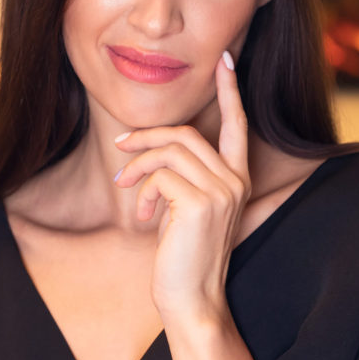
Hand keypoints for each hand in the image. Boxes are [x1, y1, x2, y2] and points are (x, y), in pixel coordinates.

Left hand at [114, 53, 249, 324]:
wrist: (193, 299)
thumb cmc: (186, 255)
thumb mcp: (187, 209)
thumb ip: (183, 177)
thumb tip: (151, 150)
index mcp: (238, 178)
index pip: (238, 125)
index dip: (231, 91)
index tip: (226, 60)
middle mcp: (235, 180)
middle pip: (187, 134)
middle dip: (147, 137)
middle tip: (120, 149)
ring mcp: (222, 191)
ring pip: (170, 151)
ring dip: (138, 166)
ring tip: (127, 188)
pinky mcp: (201, 203)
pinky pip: (160, 175)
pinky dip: (142, 192)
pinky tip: (145, 218)